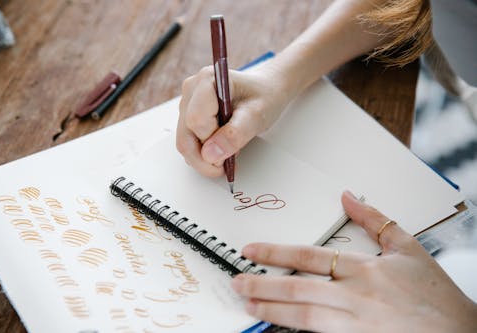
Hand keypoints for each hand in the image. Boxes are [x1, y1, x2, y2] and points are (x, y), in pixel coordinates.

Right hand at [177, 64, 290, 176]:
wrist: (266, 90)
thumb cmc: (264, 97)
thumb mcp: (257, 116)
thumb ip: (235, 135)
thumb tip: (210, 155)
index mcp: (207, 80)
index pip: (196, 120)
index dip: (212, 143)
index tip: (232, 152)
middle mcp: (192, 90)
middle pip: (185, 135)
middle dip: (205, 158)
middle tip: (225, 166)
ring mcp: (187, 103)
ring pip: (184, 141)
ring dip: (204, 157)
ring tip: (228, 155)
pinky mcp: (187, 115)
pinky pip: (188, 141)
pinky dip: (203, 153)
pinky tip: (221, 150)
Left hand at [231, 191, 476, 332]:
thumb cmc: (434, 293)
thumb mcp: (409, 248)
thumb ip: (375, 220)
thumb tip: (347, 195)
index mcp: (365, 269)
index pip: (310, 257)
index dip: (276, 253)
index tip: (251, 251)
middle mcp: (357, 296)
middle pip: (300, 288)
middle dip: (263, 285)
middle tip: (237, 281)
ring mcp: (357, 324)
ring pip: (306, 316)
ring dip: (273, 310)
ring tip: (249, 305)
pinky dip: (298, 330)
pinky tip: (280, 325)